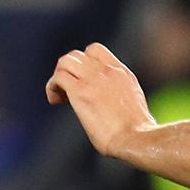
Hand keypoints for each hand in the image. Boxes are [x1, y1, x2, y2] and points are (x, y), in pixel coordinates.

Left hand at [44, 42, 153, 158]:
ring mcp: (93, 79)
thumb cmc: (138, 134)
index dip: (83, 62)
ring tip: (61, 95)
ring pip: (65, 61)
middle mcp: (108, 71)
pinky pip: (57, 78)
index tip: (83, 81)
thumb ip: (120, 96)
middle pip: (76, 55)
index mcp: (123, 74)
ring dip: (58, 76)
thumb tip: (111, 106)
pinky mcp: (80, 91)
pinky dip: (52, 87)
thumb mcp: (133, 105)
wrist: (137, 139)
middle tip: (68, 91)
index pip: (95, 51)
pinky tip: (55, 101)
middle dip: (69, 70)